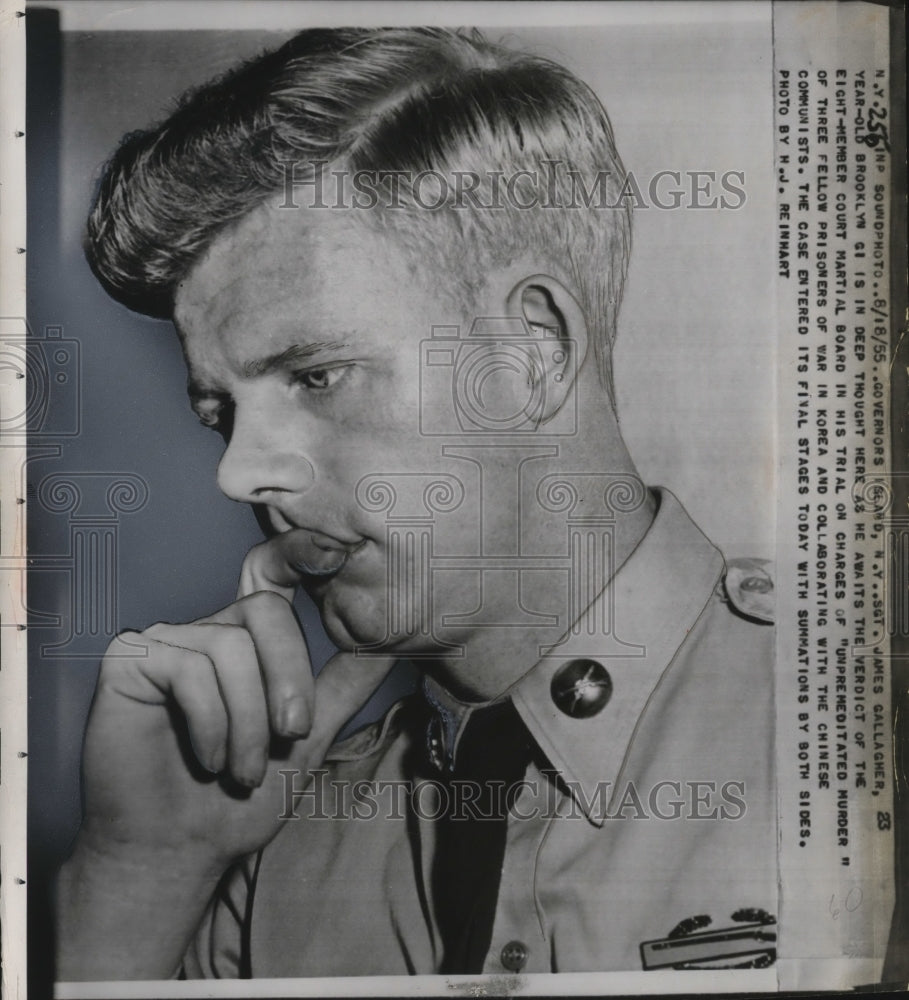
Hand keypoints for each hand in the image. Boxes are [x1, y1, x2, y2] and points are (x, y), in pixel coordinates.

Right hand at [78, 531, 393, 870]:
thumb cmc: (239, 801)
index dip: (300, 550)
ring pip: (230, 647)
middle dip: (289, 679)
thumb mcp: (308, 740)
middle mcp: (208, 632)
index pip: (272, 574)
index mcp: (249, 642)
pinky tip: (207, 758)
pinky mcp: (129, 661)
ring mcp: (167, 643)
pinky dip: (210, 722)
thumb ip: (342, 687)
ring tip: (243, 770)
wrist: (178, 853)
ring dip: (248, 722)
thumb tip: (389, 642)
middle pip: (264, 610)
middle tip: (291, 737)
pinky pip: (188, 668)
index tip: (339, 548)